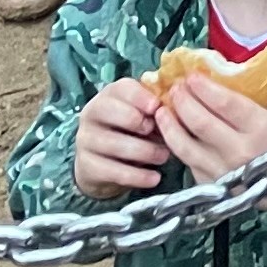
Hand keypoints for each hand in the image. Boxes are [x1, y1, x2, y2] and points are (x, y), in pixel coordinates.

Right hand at [69, 75, 173, 197]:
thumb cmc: (133, 130)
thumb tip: (180, 101)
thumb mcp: (144, 115)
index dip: (141, 97)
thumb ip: (157, 106)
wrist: (104, 163)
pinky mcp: (87, 166)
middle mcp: (92, 114)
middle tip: (162, 132)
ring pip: (115, 144)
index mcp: (109, 95)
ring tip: (165, 156)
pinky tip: (155, 178)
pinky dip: (137, 176)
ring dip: (144, 151)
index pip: (122, 89)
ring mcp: (85, 140)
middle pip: (113, 112)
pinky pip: (113, 171)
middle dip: (139, 122)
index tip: (158, 106)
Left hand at [159, 67, 266, 179]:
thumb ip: (257, 92)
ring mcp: (222, 171)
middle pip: (200, 122)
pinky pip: (186, 161)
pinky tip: (170, 132)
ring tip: (162, 109)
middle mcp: (240, 151)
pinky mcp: (210, 184)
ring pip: (184, 146)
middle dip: (183, 100)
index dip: (204, 87)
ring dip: (169, 124)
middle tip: (176, 87)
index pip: (225, 103)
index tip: (192, 75)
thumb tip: (227, 69)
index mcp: (261, 127)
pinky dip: (175, 144)